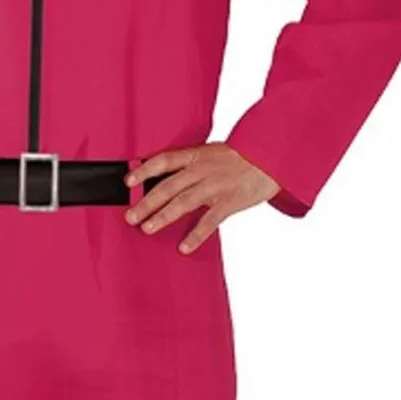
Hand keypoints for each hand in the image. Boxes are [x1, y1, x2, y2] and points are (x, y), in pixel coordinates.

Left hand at [124, 142, 279, 252]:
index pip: (164, 160)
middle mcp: (203, 169)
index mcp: (197, 155)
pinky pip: (210, 220)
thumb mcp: (213, 153)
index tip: (128, 182)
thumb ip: (192, 164)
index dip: (145, 170)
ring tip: (147, 228)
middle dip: (147, 202)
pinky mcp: (230, 201)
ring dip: (163, 215)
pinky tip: (184, 247)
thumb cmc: (242, 156)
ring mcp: (216, 185)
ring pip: (184, 201)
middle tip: (130, 216)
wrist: (272, 157)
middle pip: (168, 186)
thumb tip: (168, 178)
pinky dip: (196, 234)